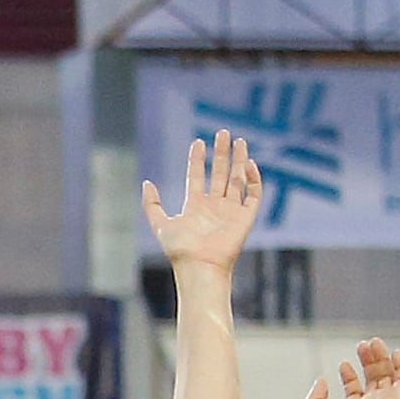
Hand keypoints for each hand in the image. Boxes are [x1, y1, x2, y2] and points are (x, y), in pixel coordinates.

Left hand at [141, 133, 266, 275]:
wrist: (199, 265)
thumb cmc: (179, 248)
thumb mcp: (160, 223)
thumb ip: (152, 204)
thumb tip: (146, 182)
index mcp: (195, 206)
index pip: (197, 176)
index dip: (198, 159)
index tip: (199, 141)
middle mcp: (214, 205)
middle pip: (220, 173)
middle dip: (221, 153)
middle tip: (222, 133)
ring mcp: (231, 210)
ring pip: (238, 179)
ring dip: (239, 160)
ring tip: (239, 141)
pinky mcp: (246, 216)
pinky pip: (253, 194)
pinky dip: (253, 179)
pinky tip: (248, 164)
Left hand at [306, 337, 399, 398]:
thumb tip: (322, 381)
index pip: (355, 388)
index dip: (349, 375)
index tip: (343, 363)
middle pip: (372, 376)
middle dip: (367, 360)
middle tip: (362, 345)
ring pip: (387, 373)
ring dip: (381, 357)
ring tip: (373, 341)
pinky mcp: (398, 397)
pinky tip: (395, 352)